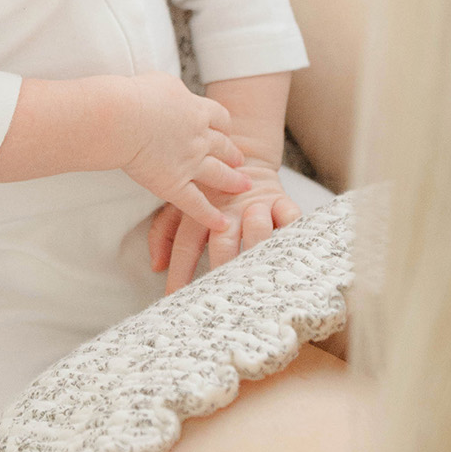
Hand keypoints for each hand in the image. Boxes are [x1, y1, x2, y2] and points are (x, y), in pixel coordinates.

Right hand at [121, 74, 250, 233]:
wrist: (123, 117)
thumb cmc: (136, 95)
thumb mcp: (162, 82)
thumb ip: (174, 91)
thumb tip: (173, 95)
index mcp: (197, 111)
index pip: (219, 118)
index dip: (223, 127)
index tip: (224, 131)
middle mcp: (200, 138)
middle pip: (224, 146)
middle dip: (232, 154)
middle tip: (239, 160)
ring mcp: (190, 163)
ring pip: (219, 175)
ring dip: (233, 181)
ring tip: (244, 185)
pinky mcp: (174, 185)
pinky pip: (197, 205)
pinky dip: (210, 216)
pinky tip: (222, 224)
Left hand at [148, 162, 301, 294]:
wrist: (241, 153)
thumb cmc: (208, 190)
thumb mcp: (180, 205)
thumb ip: (164, 233)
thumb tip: (156, 265)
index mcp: (199, 212)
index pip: (186, 245)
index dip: (180, 272)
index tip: (176, 298)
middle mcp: (227, 210)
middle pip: (223, 242)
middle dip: (220, 269)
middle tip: (220, 295)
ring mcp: (255, 204)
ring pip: (257, 229)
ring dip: (256, 248)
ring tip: (257, 274)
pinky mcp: (280, 199)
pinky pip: (291, 216)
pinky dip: (293, 232)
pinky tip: (293, 251)